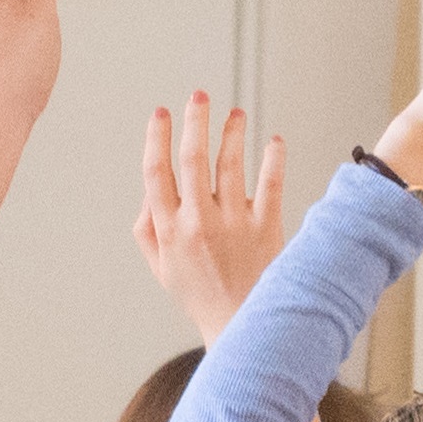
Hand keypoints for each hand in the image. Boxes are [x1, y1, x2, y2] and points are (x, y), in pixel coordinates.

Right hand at [137, 92, 286, 342]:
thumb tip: (150, 186)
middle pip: (193, 160)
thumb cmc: (199, 293)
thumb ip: (148, 225)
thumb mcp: (161, 265)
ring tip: (235, 112)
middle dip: (196, 122)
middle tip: (200, 96)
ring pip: (231, 166)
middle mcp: (199, 222)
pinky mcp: (268, 229)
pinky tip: (274, 140)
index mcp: (168, 228)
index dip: (157, 137)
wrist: (244, 325)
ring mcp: (235, 224)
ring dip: (233, 133)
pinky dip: (272, 158)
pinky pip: (271, 184)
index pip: (156, 171)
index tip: (161, 112)